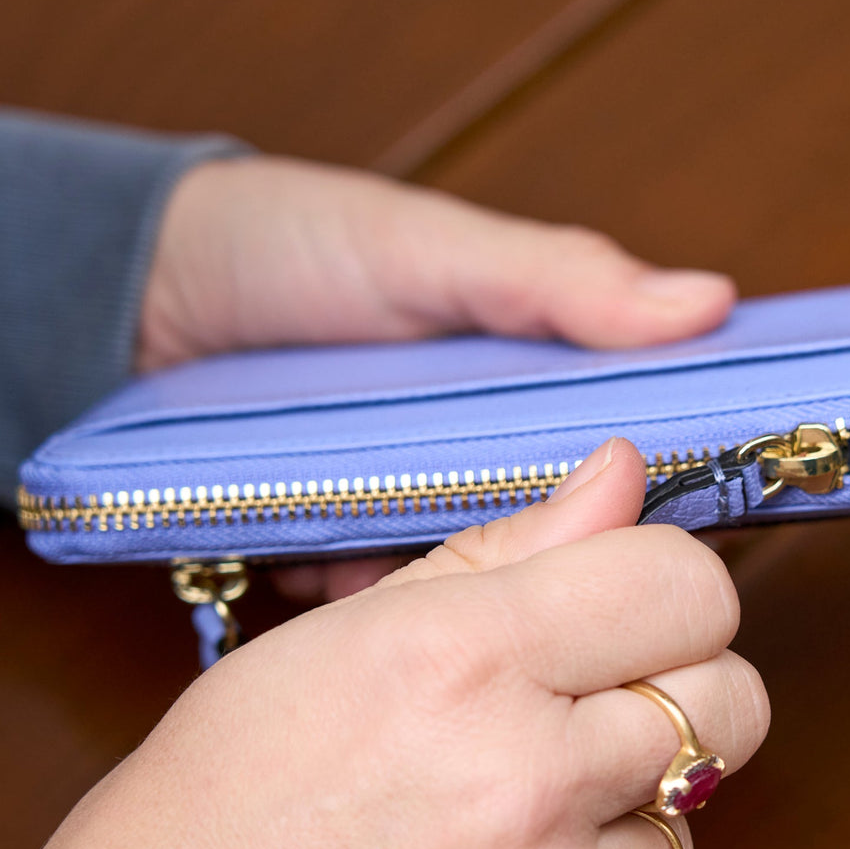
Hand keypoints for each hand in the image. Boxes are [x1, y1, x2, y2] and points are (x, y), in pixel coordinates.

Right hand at [23, 438, 768, 848]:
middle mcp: (525, 781)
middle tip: (596, 709)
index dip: (670, 587)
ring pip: (686, 826)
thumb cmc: (214, 811)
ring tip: (505, 823)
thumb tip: (618, 476)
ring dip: (618, 815)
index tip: (632, 607)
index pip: (687, 584)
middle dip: (684, 693)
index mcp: (463, 658)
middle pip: (734, 703)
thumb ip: (505, 552)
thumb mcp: (342, 641)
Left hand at [137, 155, 736, 600]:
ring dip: (452, 587)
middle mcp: (490, 460)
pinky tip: (331, 568)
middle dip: (550, 564)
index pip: (637, 456)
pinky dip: (365, 595)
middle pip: (559, 540)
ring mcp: (418, 512)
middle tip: (517, 555)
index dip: (672, 498)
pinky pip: (383, 601)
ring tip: (404, 557)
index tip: (693, 536)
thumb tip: (707, 302)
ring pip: (474, 584)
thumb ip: (559, 281)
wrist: (142, 298)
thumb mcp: (432, 251)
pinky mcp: (350, 551)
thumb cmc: (296, 247)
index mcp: (538, 387)